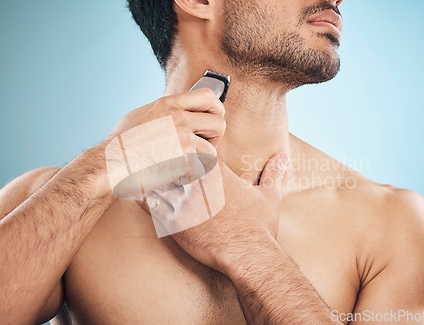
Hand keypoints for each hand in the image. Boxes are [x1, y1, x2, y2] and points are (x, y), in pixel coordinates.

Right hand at [101, 88, 225, 198]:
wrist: (108, 165)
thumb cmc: (120, 145)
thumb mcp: (142, 115)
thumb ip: (164, 111)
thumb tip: (180, 110)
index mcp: (169, 103)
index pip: (209, 96)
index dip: (216, 110)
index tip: (210, 124)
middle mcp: (178, 116)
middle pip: (219, 123)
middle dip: (214, 140)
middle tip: (198, 151)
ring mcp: (182, 136)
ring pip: (212, 151)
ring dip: (200, 162)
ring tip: (181, 167)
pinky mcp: (182, 157)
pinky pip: (201, 169)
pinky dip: (190, 177)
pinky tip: (174, 176)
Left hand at [155, 153, 289, 275]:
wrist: (249, 255)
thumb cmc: (259, 226)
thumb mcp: (270, 195)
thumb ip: (273, 173)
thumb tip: (283, 157)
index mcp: (217, 171)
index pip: (191, 145)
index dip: (184, 147)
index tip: (180, 151)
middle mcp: (197, 182)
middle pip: (169, 157)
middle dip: (162, 157)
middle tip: (154, 158)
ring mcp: (183, 201)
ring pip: (155, 178)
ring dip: (150, 177)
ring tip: (144, 176)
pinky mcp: (173, 222)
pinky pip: (149, 204)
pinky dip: (143, 198)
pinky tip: (140, 196)